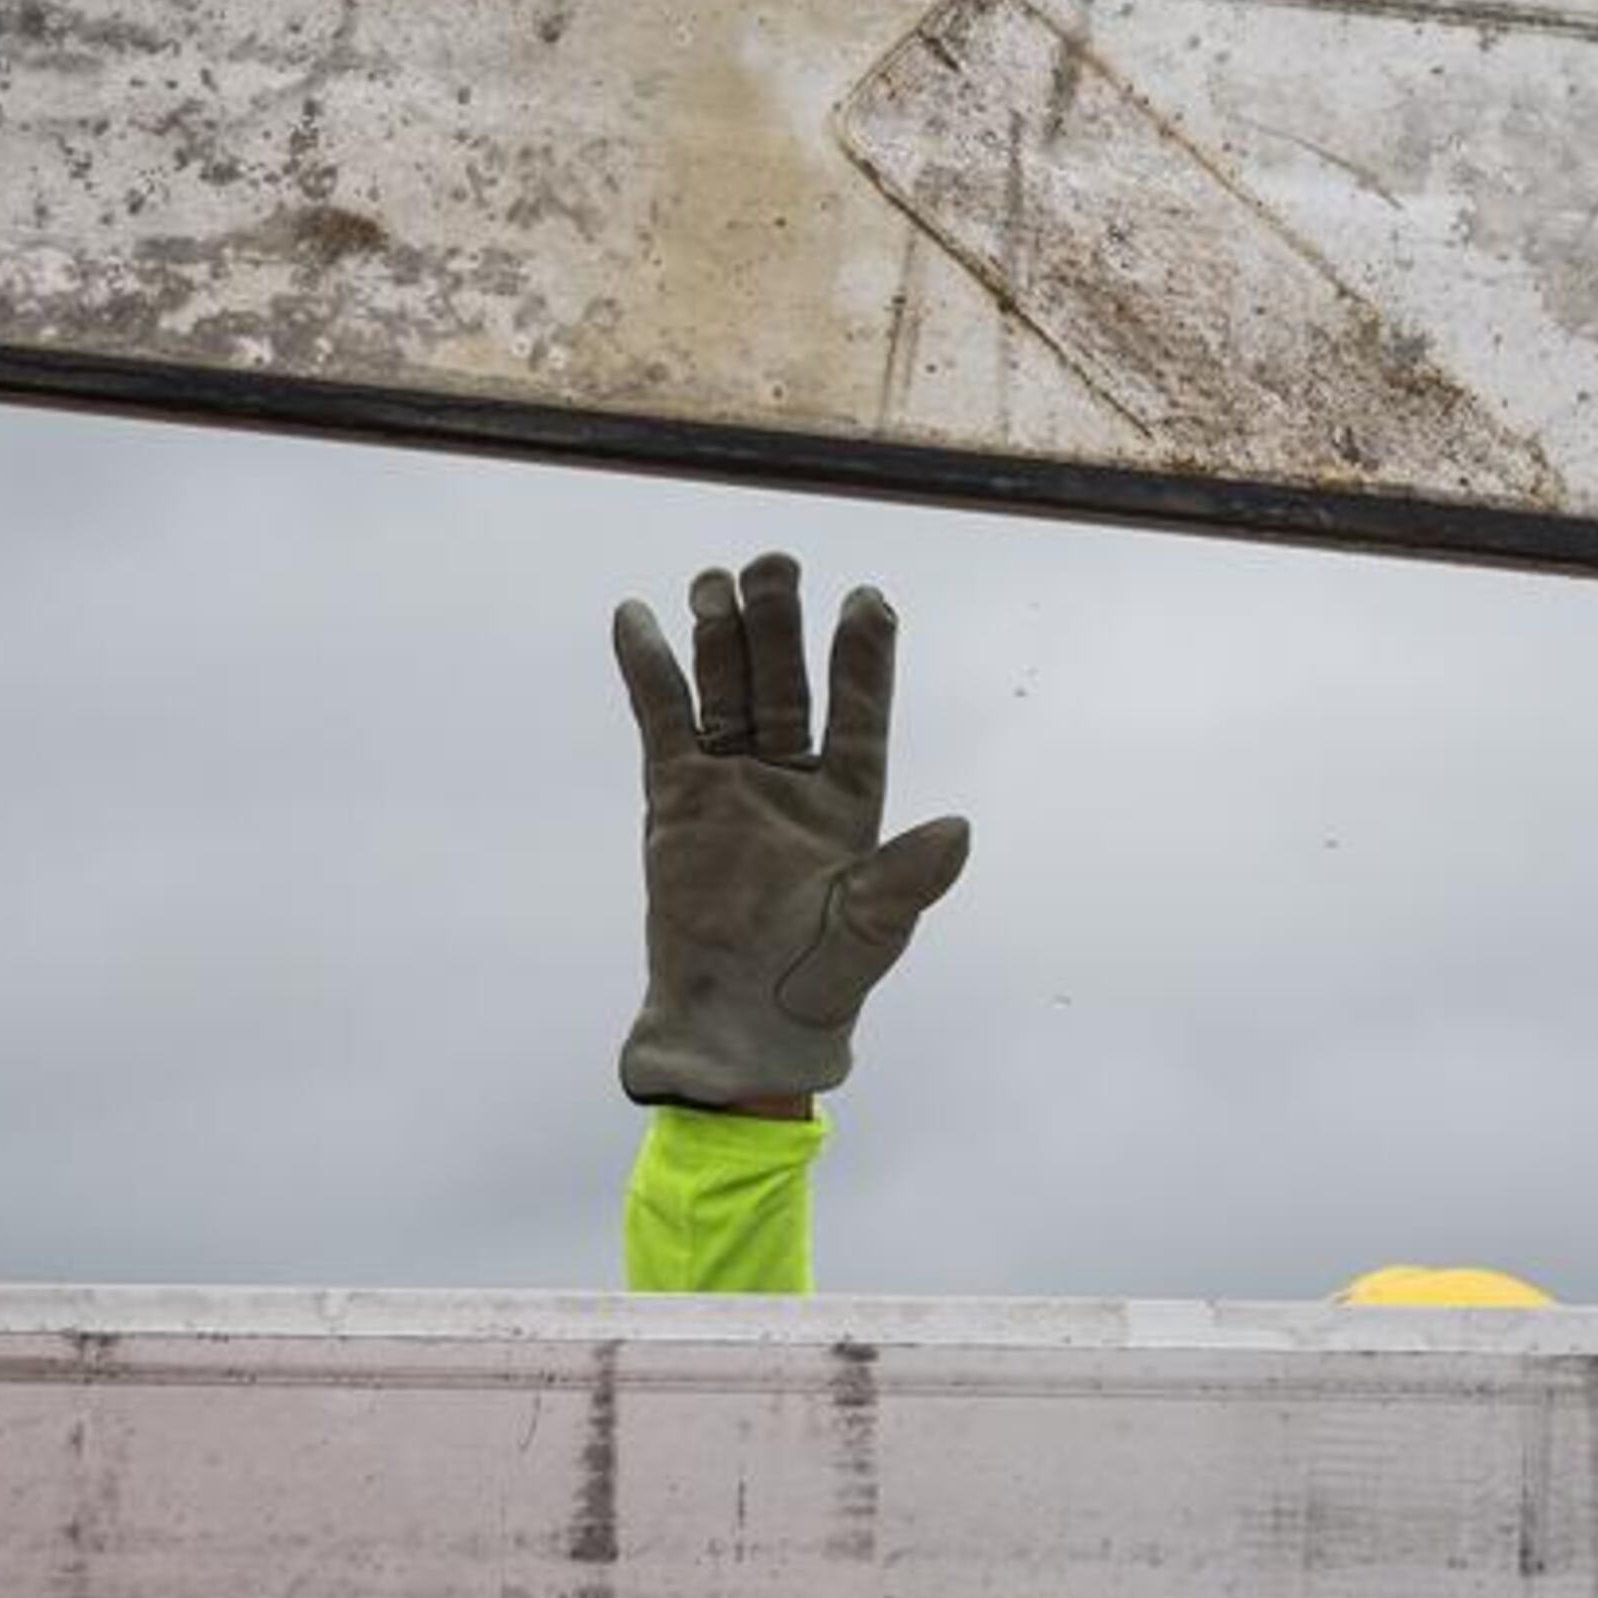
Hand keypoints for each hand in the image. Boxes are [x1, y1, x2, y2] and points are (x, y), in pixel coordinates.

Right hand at [613, 555, 970, 1108]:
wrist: (736, 1032)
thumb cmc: (817, 988)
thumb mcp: (870, 931)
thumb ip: (906, 881)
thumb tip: (958, 831)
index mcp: (851, 807)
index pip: (861, 716)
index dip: (864, 661)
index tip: (869, 600)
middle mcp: (793, 784)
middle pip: (787, 687)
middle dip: (782, 626)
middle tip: (776, 564)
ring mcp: (732, 788)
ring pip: (729, 693)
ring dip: (724, 637)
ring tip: (717, 579)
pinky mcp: (676, 802)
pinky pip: (663, 724)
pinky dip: (651, 672)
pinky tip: (639, 619)